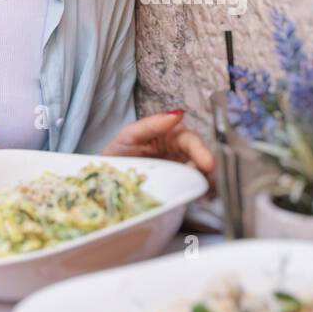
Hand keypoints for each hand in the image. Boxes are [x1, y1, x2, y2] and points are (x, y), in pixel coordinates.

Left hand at [101, 109, 215, 183]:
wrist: (104, 181)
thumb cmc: (117, 154)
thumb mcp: (129, 136)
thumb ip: (152, 124)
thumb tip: (177, 114)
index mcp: (170, 136)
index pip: (190, 141)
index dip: (201, 151)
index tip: (208, 163)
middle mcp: (179, 153)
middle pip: (201, 160)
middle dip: (206, 170)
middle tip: (205, 181)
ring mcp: (179, 173)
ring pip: (201, 176)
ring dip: (204, 183)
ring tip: (198, 191)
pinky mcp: (178, 190)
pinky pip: (193, 192)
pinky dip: (197, 194)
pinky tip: (193, 198)